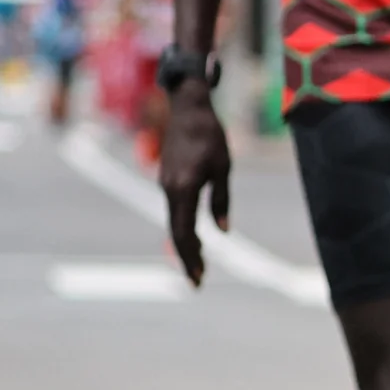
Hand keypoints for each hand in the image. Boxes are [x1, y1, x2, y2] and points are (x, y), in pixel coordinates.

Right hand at [156, 80, 231, 286]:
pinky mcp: (167, 179)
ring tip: (200, 265)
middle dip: (188, 258)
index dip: (192, 257)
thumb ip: (221, 200)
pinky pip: (174, 210)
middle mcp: (169, 189)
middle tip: (198, 282)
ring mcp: (165, 184)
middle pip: (176, 232)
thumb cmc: (210, 135)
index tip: (199, 278)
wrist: (187, 108)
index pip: (184, 232)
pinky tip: (194, 238)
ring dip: (186, 245)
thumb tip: (223, 231)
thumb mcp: (223, 168)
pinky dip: (183, 228)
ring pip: (174, 222)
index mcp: (183, 188)